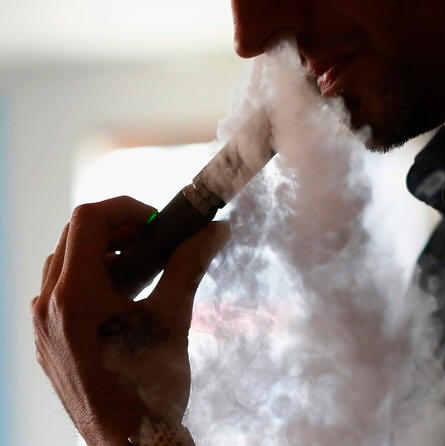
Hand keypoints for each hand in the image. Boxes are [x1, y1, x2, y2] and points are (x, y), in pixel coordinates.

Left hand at [31, 196, 228, 444]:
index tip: (157, 223)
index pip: (89, 219)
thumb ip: (190, 265)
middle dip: (116, 230)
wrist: (129, 441)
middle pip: (74, 238)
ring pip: (63, 265)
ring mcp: (42, 327)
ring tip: (139, 269)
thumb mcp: (173, 318)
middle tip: (153, 242)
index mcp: (75, 295)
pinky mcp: (46, 344)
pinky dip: (88, 281)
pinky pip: (58, 294)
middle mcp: (48, 306)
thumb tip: (215, 230)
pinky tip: (119, 299)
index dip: (126, 209)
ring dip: (100, 254)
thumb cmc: (150, 387)